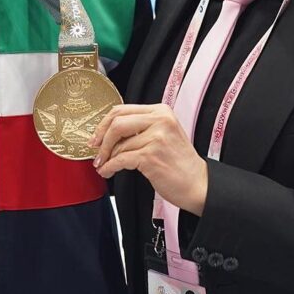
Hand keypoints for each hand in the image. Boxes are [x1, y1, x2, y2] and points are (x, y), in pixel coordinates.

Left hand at [90, 103, 208, 214]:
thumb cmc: (180, 163)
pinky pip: (121, 159)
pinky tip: (108, 171)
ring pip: (118, 145)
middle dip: (101, 138)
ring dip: (106, 157)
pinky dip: (110, 166)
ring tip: (103, 164)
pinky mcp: (151, 156)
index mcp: (161, 111)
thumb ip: (141, 127)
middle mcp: (160, 121)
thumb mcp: (165, 134)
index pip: (122, 109)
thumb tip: (109, 132)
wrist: (198, 184)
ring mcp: (156, 138)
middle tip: (95, 149)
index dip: (104, 123)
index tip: (97, 135)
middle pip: (117, 122)